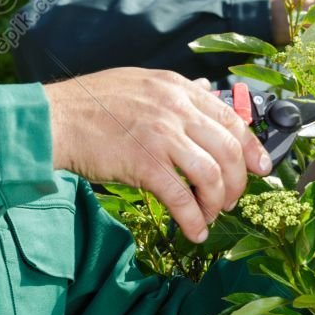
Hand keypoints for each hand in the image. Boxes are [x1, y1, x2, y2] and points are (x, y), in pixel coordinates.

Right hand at [44, 68, 272, 242]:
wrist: (55, 119)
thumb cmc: (90, 103)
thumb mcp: (139, 83)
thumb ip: (174, 90)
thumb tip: (205, 90)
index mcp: (176, 87)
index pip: (231, 118)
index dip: (251, 148)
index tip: (260, 168)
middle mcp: (175, 108)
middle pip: (228, 150)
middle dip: (238, 182)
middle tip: (231, 200)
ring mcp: (161, 135)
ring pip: (212, 176)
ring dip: (217, 203)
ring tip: (209, 215)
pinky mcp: (144, 163)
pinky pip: (182, 198)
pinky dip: (193, 220)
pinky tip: (192, 231)